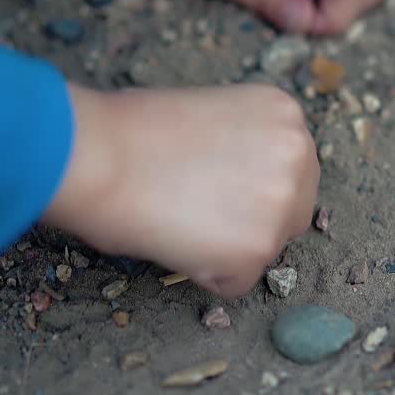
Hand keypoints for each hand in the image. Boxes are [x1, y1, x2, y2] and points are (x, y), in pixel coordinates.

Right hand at [43, 83, 319, 296]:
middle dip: (255, 221)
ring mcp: (282, 203)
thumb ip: (244, 144)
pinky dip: (205, 275)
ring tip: (180, 220)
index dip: (251, 185)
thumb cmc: (130, 131)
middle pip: (294, 211)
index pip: (292, 169)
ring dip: (228, 247)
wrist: (97, 155)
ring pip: (268, 249)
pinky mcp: (257, 250)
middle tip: (202, 214)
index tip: (218, 188)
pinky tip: (174, 241)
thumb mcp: (210, 112)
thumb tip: (245, 182)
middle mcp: (297, 153)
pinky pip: (237, 282)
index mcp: (284, 113)